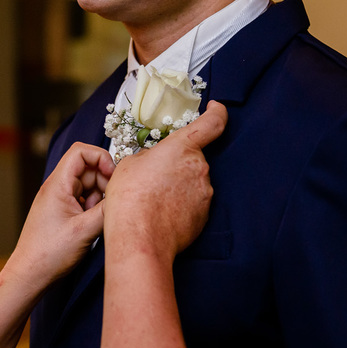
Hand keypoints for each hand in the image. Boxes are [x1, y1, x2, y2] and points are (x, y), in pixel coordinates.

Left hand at [9, 142, 114, 289]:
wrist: (30, 274)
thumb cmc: (49, 254)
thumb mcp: (85, 231)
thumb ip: (107, 210)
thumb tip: (127, 197)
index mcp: (57, 185)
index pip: (80, 152)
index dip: (101, 158)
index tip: (114, 176)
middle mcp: (57, 188)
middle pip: (87, 168)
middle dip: (104, 181)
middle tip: (112, 201)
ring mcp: (59, 199)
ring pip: (88, 184)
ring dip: (100, 196)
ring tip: (100, 217)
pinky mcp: (63, 212)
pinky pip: (84, 199)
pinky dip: (93, 207)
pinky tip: (94, 224)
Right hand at [104, 102, 227, 260]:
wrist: (140, 238)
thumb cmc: (130, 199)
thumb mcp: (129, 164)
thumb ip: (150, 156)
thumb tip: (155, 162)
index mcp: (182, 147)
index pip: (212, 123)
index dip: (216, 113)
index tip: (215, 109)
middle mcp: (199, 167)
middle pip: (193, 158)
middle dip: (176, 164)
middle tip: (153, 177)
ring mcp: (204, 192)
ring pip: (193, 181)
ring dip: (177, 186)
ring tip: (153, 199)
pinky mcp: (204, 215)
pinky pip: (193, 202)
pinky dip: (180, 205)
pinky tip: (161, 213)